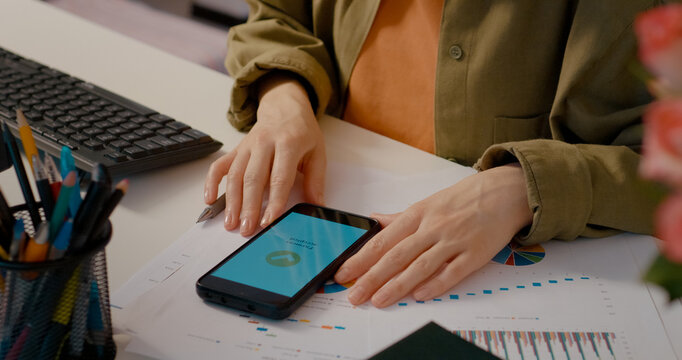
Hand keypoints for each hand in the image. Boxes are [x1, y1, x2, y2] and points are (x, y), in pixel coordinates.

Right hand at [204, 74, 325, 235]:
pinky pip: (219, 166)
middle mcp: (264, 143)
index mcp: (288, 143)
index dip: (274, 201)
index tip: (269, 221)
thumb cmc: (302, 132)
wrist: (285, 107)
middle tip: (247, 229)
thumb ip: (316, 179)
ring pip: (235, 175)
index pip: (279, 177)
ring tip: (231, 223)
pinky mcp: (236, 149)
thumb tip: (316, 205)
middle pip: (253, 179)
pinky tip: (210, 200)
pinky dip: (212, 182)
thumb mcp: (317, 152)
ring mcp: (247, 146)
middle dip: (249, 206)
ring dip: (231, 201)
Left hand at [334, 164, 532, 307]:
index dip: (361, 257)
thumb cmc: (463, 199)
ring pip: (421, 266)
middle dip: (372, 277)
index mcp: (418, 214)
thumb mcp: (428, 203)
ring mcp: (453, 241)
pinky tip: (419, 295)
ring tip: (378, 300)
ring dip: (397, 285)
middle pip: (397, 255)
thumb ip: (399, 217)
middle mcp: (433, 227)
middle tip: (354, 295)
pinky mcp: (474, 254)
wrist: (504, 192)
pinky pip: (452, 272)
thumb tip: (373, 219)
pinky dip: (436, 284)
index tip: (343, 272)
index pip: (383, 239)